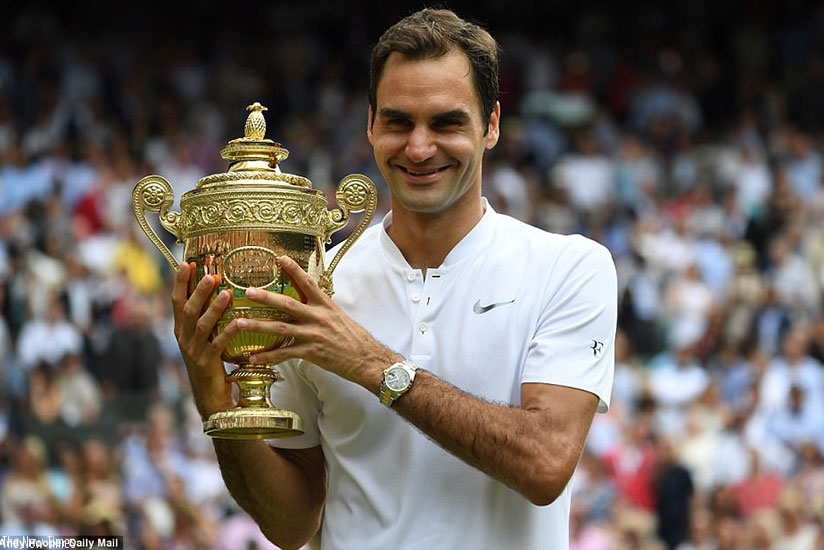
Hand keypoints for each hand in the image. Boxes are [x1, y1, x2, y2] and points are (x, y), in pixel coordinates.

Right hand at [171, 262, 236, 419]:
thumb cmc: (210, 361)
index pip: (176, 301)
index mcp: (180, 329)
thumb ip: (205, 316)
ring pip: (201, 325)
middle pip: (187, 310)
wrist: (209, 396)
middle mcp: (183, 338)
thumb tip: (216, 288)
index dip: (180, 282)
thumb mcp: (203, 337)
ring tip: (226, 293)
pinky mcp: (207, 363)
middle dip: (198, 291)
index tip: (186, 262)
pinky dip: (228, 332)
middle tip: (210, 275)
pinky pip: (218, 345)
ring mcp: (194, 351)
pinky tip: (239, 322)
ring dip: (214, 308)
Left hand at [233, 256, 396, 389]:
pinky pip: (285, 354)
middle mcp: (319, 317)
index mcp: (326, 305)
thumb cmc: (353, 338)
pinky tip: (253, 358)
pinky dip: (268, 357)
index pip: (308, 283)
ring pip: (281, 328)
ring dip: (258, 326)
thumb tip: (306, 296)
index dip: (294, 270)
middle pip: (288, 304)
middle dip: (266, 297)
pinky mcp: (312, 353)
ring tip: (239, 323)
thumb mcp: (338, 315)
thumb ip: (320, 306)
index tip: (280, 259)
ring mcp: (314, 335)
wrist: (368, 359)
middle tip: (247, 292)